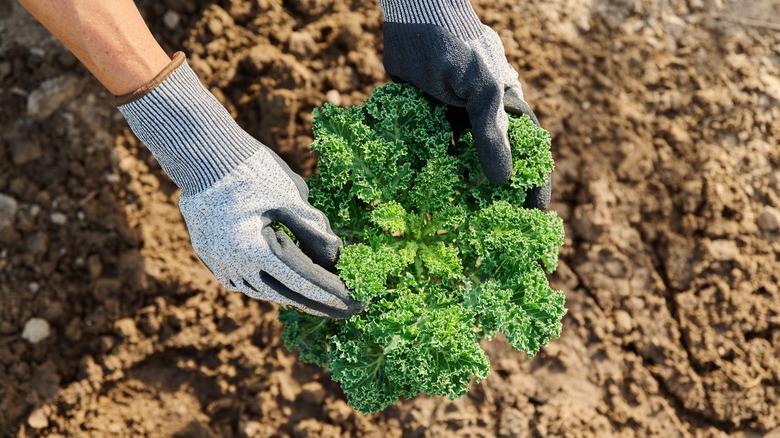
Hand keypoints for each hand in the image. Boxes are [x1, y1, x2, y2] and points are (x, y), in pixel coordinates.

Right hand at [179, 147, 363, 318]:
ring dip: (294, 296)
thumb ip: (314, 228)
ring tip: (322, 301)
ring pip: (264, 292)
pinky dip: (269, 286)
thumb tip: (338, 255)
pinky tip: (286, 287)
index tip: (355, 302)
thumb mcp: (290, 195)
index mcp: (255, 249)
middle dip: (319, 302)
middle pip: (285, 294)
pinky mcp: (212, 258)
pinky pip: (245, 282)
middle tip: (347, 311)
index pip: (303, 280)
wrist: (203, 155)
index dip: (332, 292)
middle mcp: (234, 265)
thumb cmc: (252, 169)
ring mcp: (220, 264)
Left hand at [379, 0, 550, 208]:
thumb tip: (503, 182)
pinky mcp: (423, 120)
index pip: (527, 156)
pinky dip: (425, 172)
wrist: (413, 17)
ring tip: (454, 225)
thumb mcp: (481, 88)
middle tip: (488, 233)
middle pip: (491, 165)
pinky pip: (427, 153)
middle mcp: (481, 120)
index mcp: (506, 111)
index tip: (535, 220)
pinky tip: (420, 198)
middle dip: (491, 197)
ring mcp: (452, 121)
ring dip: (455, 190)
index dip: (533, 188)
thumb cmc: (456, 46)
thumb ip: (491, 133)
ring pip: (458, 164)